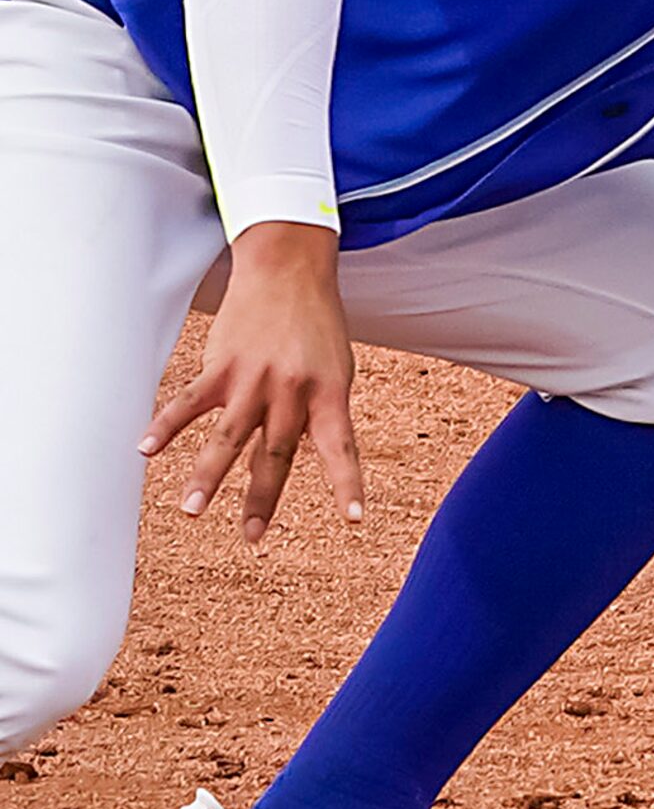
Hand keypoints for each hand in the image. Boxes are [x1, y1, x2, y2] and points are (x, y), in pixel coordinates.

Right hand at [141, 222, 364, 544]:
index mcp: (329, 394)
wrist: (289, 271)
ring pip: (228, 436)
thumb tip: (305, 454)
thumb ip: (322, 411)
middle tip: (254, 537)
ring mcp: (253, 379)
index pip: (341, 448)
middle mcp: (291, 392)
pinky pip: (190, 402)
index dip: (347, 485)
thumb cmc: (317, 326)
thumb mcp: (336, 369)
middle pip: (275, 453)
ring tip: (191, 510)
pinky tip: (145, 450)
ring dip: (208, 476)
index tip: (354, 520)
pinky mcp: (221, 365)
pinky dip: (166, 426)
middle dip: (263, 498)